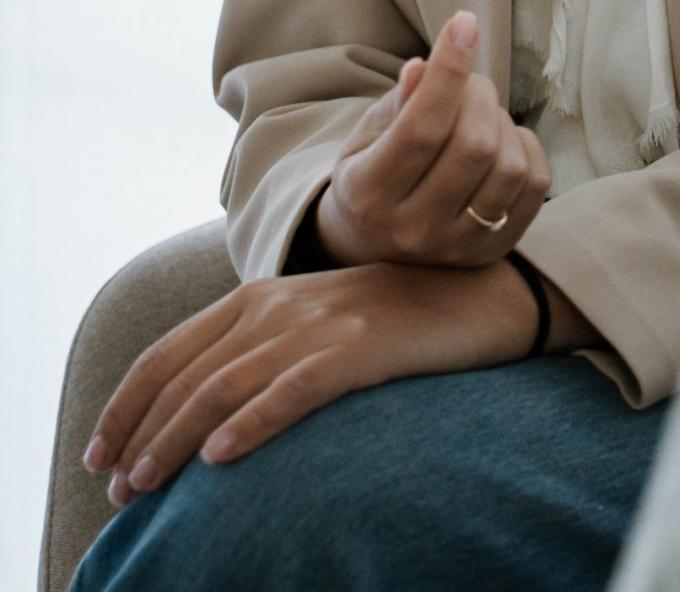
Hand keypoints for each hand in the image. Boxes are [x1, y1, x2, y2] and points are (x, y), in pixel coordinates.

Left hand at [83, 258, 538, 506]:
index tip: (98, 454)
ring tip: (145, 484)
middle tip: (116, 490)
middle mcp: (277, 305)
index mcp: (259, 297)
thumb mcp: (312, 322)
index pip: (168, 352)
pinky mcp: (358, 349)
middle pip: (185, 375)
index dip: (125, 404)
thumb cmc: (389, 319)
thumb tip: (199, 415)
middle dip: (140, 434)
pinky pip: (292, 390)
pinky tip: (222, 457)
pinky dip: (250, 423)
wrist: (474, 295)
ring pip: (224, 386)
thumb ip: (259, 349)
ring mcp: (317, 324)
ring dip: (174, 439)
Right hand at [317, 10, 549, 268]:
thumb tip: (425, 67)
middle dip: (479, 93)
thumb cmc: (371, 170)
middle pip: (473, 146)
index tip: (464, 23)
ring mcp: (456, 248)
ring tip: (481, 115)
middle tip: (469, 82)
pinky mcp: (491, 253)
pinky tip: (501, 141)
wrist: (372, 244)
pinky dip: (526, 147)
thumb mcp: (368, 134)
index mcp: (369, 194)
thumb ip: (399, 103)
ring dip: (502, 121)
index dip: (449, 70)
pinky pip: (536, 186)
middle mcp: (412, 231)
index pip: (421, 128)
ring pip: (509, 166)